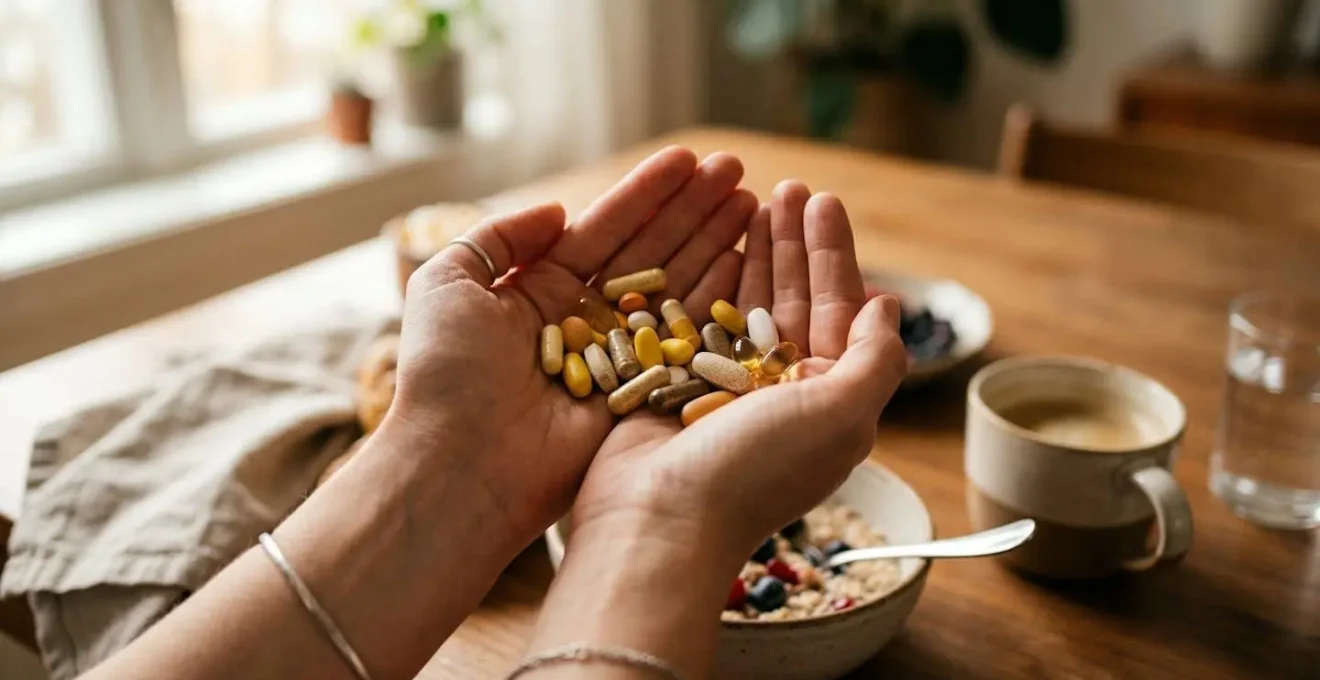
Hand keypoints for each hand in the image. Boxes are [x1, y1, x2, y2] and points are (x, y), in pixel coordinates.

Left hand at [379, 147, 756, 547]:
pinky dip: (719, 298)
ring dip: (715, 243)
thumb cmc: (446, 372)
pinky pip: (686, 339)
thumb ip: (499, 237)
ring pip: (676, 288)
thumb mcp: (448, 282)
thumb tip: (560, 211)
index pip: (605, 229)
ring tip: (755, 201)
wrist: (460, 461)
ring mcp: (618, 357)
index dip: (647, 193)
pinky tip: (749, 259)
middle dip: (693, 210)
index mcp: (539, 290)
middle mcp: (585, 320)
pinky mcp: (643, 395)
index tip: (688, 159)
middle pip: (651, 251)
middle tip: (737, 170)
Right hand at [572, 180, 907, 556]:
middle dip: (792, 242)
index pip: (837, 310)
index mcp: (825, 399)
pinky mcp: (676, 383)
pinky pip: (696, 318)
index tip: (823, 201)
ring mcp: (724, 387)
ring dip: (752, 252)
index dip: (833, 254)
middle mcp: (778, 391)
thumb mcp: (844, 414)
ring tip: (749, 198)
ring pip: (744, 303)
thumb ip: (876, 359)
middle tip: (787, 187)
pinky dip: (705, 278)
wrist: (659, 519)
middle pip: (792, 298)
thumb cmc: (757, 470)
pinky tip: (709, 243)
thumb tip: (889, 306)